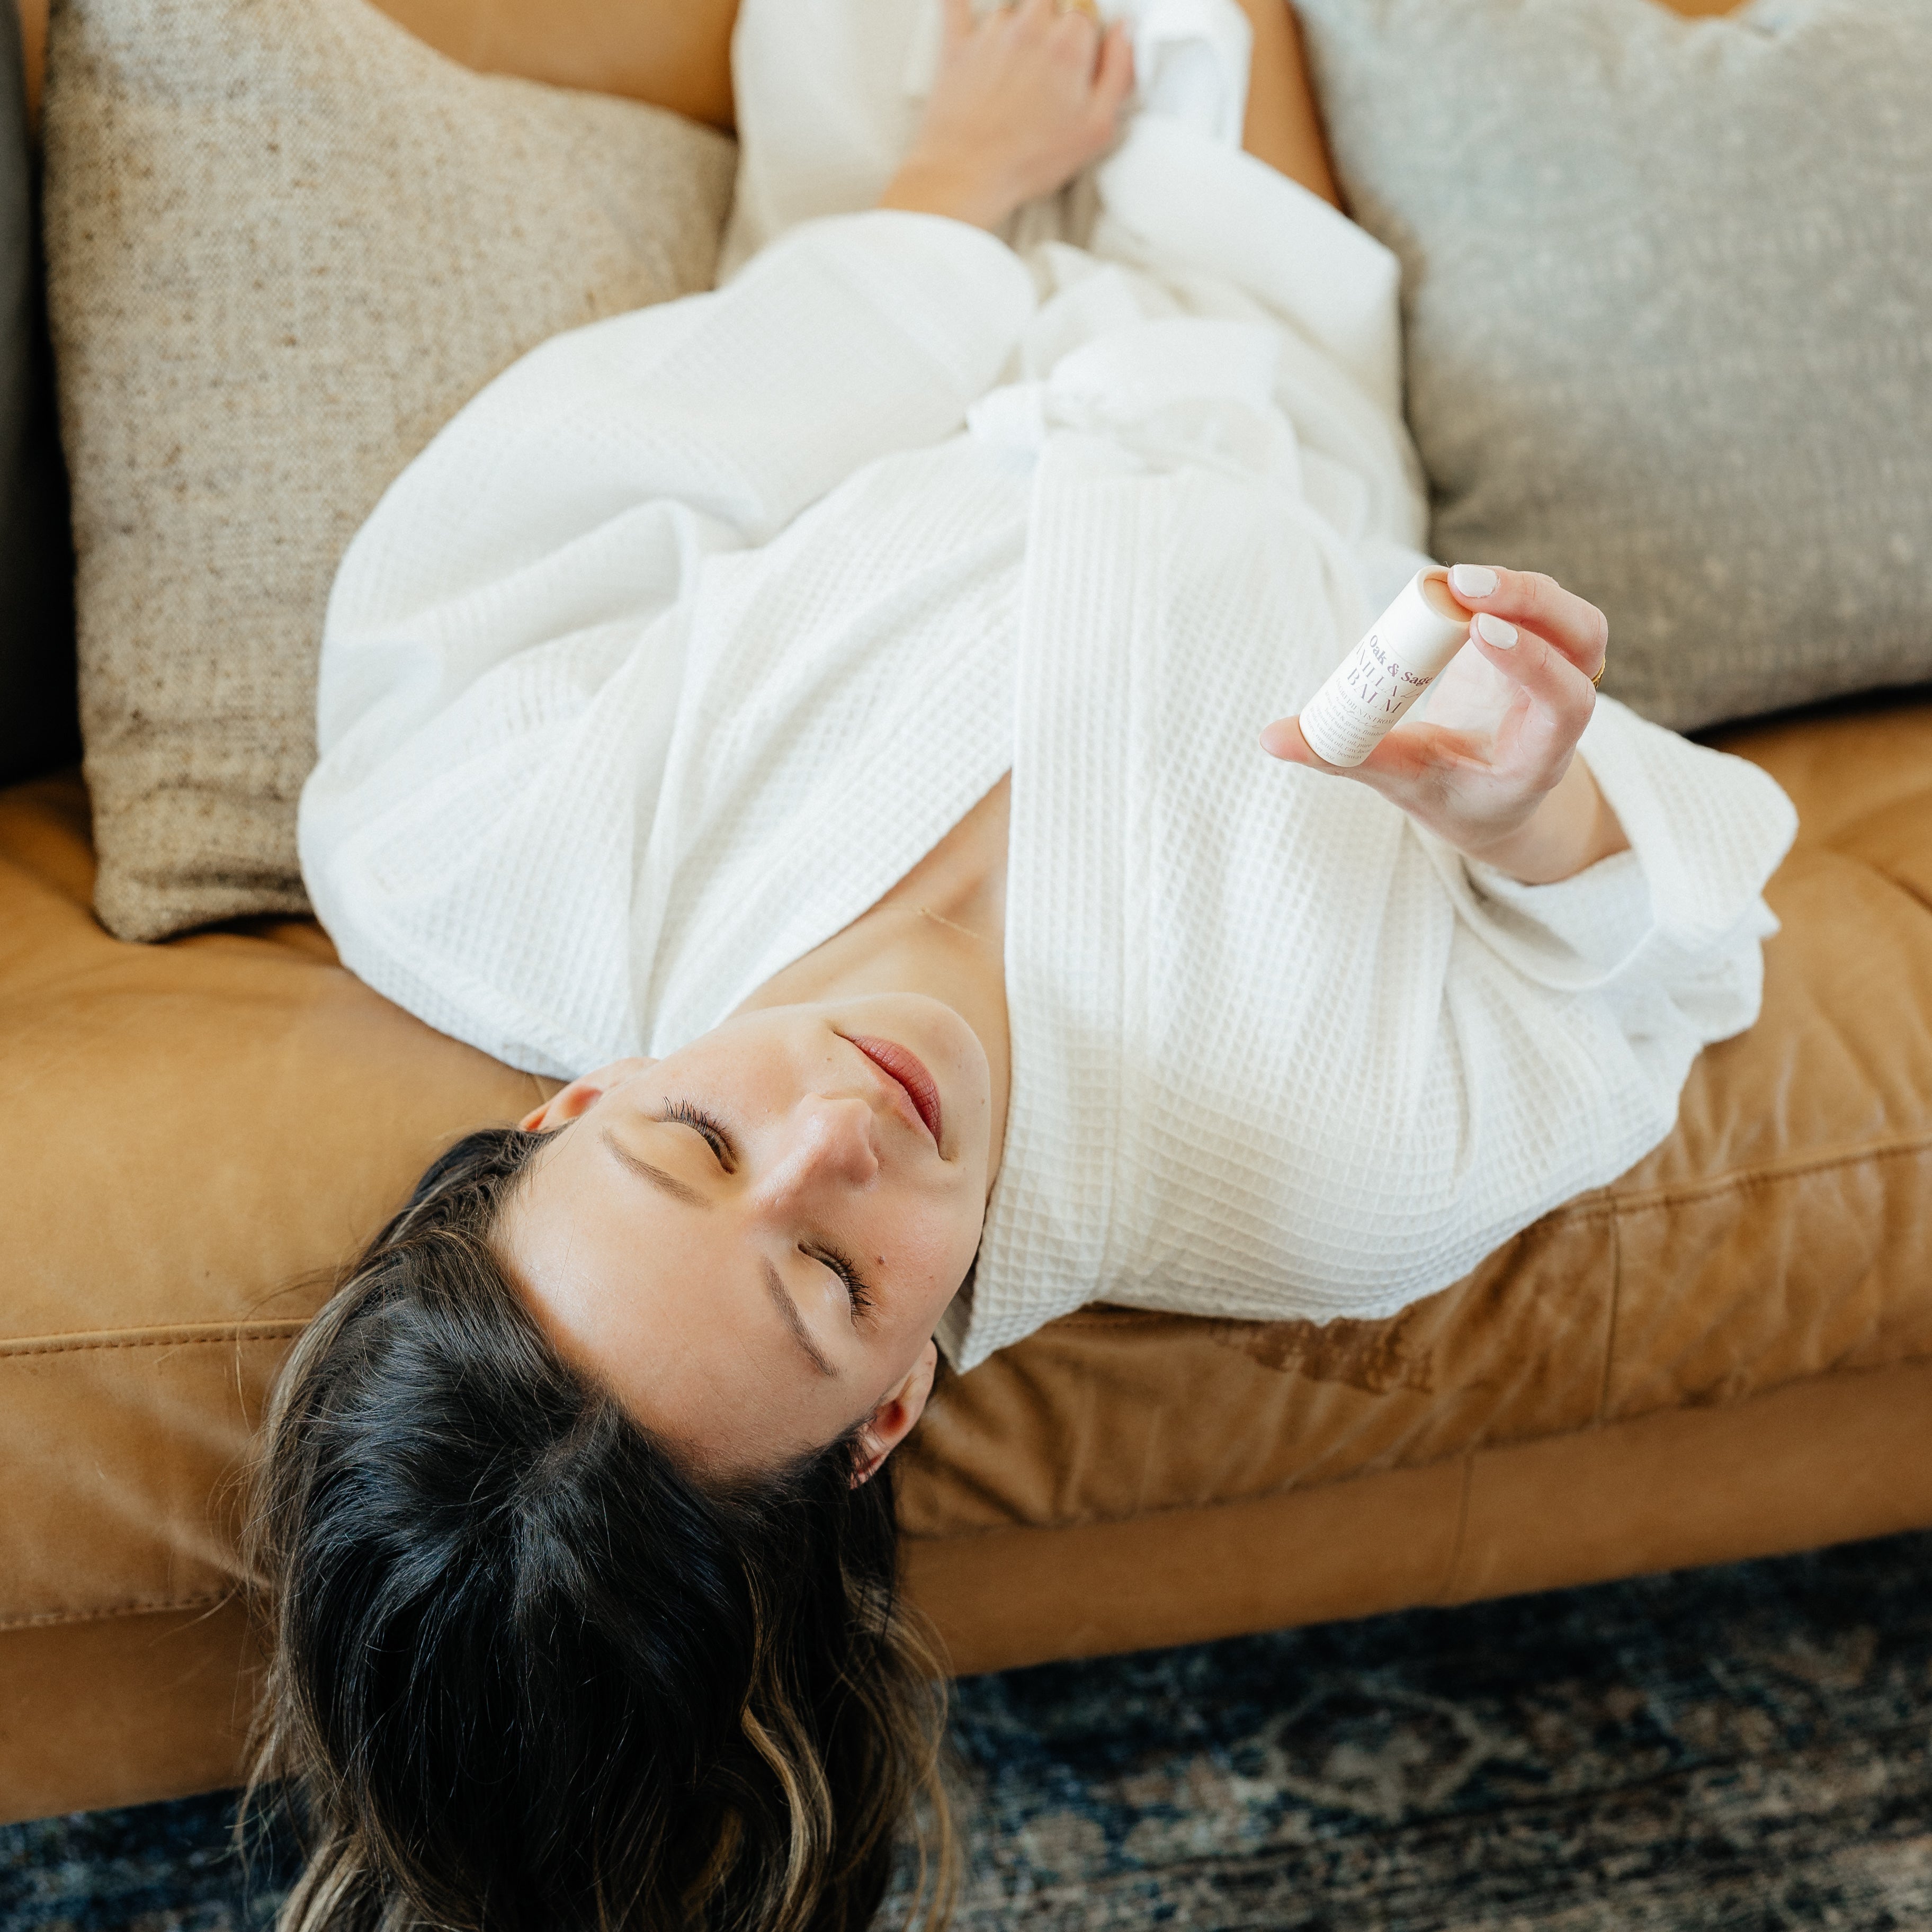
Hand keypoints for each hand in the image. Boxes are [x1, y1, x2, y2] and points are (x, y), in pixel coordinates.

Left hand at [878, 0, 1134, 231]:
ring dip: (1019, 22)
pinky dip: (963, 4)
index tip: (1082, 60)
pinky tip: (970, 8)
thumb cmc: (1030, 159)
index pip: (1087, 13)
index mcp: (1068, 45)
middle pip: (1051, 1)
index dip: (1086, 37)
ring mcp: (991, 34)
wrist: (968, 174)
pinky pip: (956, 4)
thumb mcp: (1097, 128)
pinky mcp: (956, 46)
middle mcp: (1030, 28)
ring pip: (1011, 6)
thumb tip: (1125, 34)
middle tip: (1052, 58)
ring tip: (1020, 58)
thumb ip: (1119, 72)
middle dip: (1055, 22)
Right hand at [1261, 565, 1628, 884]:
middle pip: (1584, 639)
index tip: (1480, 632)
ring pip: (1570, 613)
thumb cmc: (1452, 794)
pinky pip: (1539, 603)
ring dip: (1518, 588)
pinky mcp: (1544, 642)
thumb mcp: (1402, 782)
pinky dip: (1501, 588)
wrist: (1494, 792)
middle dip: (1531, 602)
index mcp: (1542, 755)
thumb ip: (1345, 757)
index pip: (1564, 700)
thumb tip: (1269, 739)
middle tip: (1464, 584)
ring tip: (1452, 581)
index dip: (1531, 661)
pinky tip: (1453, 586)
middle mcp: (1565, 708)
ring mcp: (1563, 669)